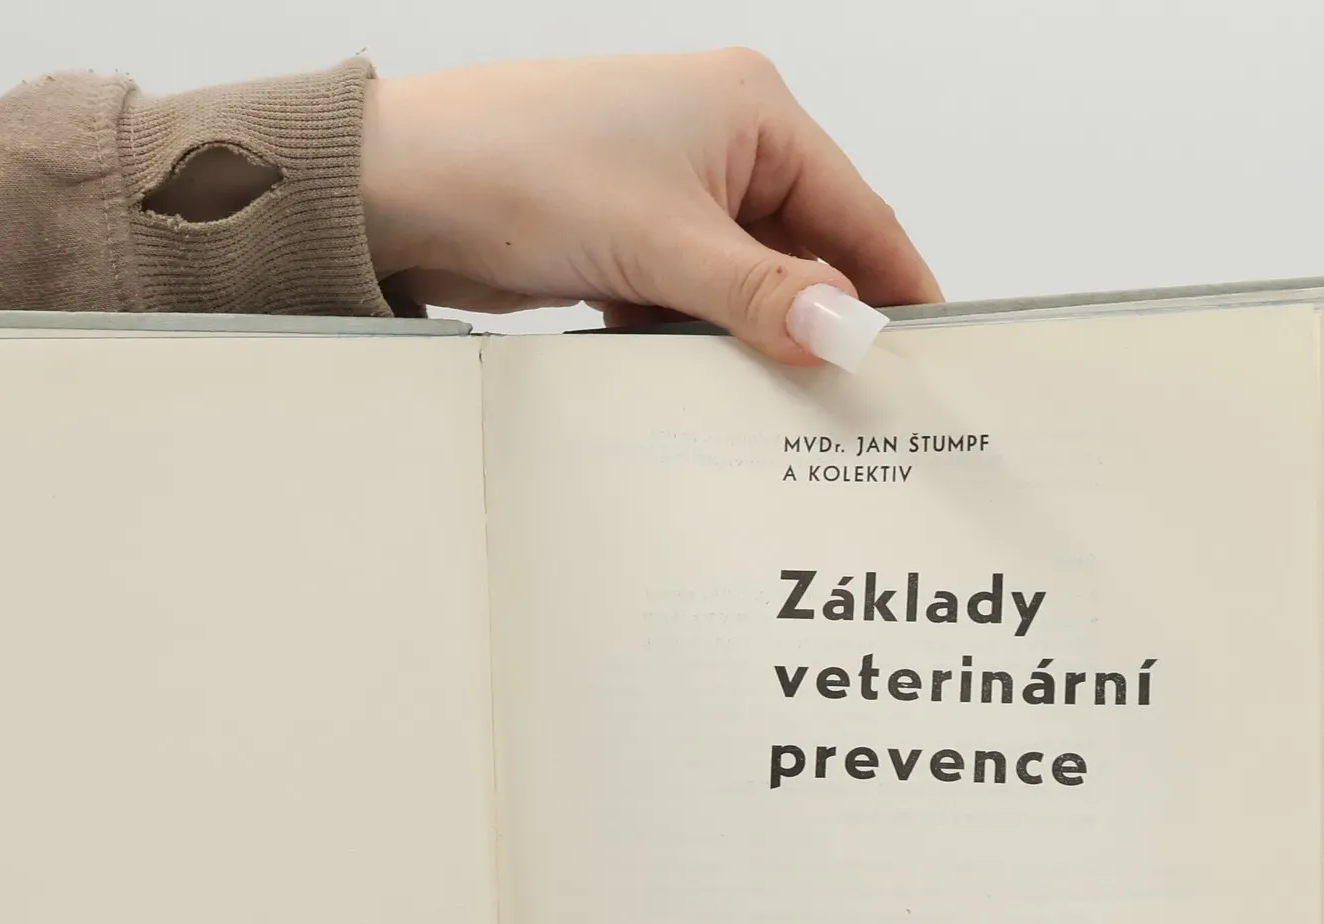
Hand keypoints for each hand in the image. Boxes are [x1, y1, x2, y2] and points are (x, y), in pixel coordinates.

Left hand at [360, 49, 940, 362]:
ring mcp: (669, 196)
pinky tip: (698, 389)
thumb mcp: (661, 242)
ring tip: (777, 413)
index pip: (855, 211)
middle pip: (802, 255)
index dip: (892, 287)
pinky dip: (693, 345)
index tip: (925, 355)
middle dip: (817, 327)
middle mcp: (718, 146)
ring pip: (743, 290)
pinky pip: (688, 305)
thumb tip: (844, 333)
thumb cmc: (519, 168)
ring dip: (749, 344)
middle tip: (851, 407)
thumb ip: (760, 295)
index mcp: (750, 111)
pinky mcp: (626, 242)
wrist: (397, 189)